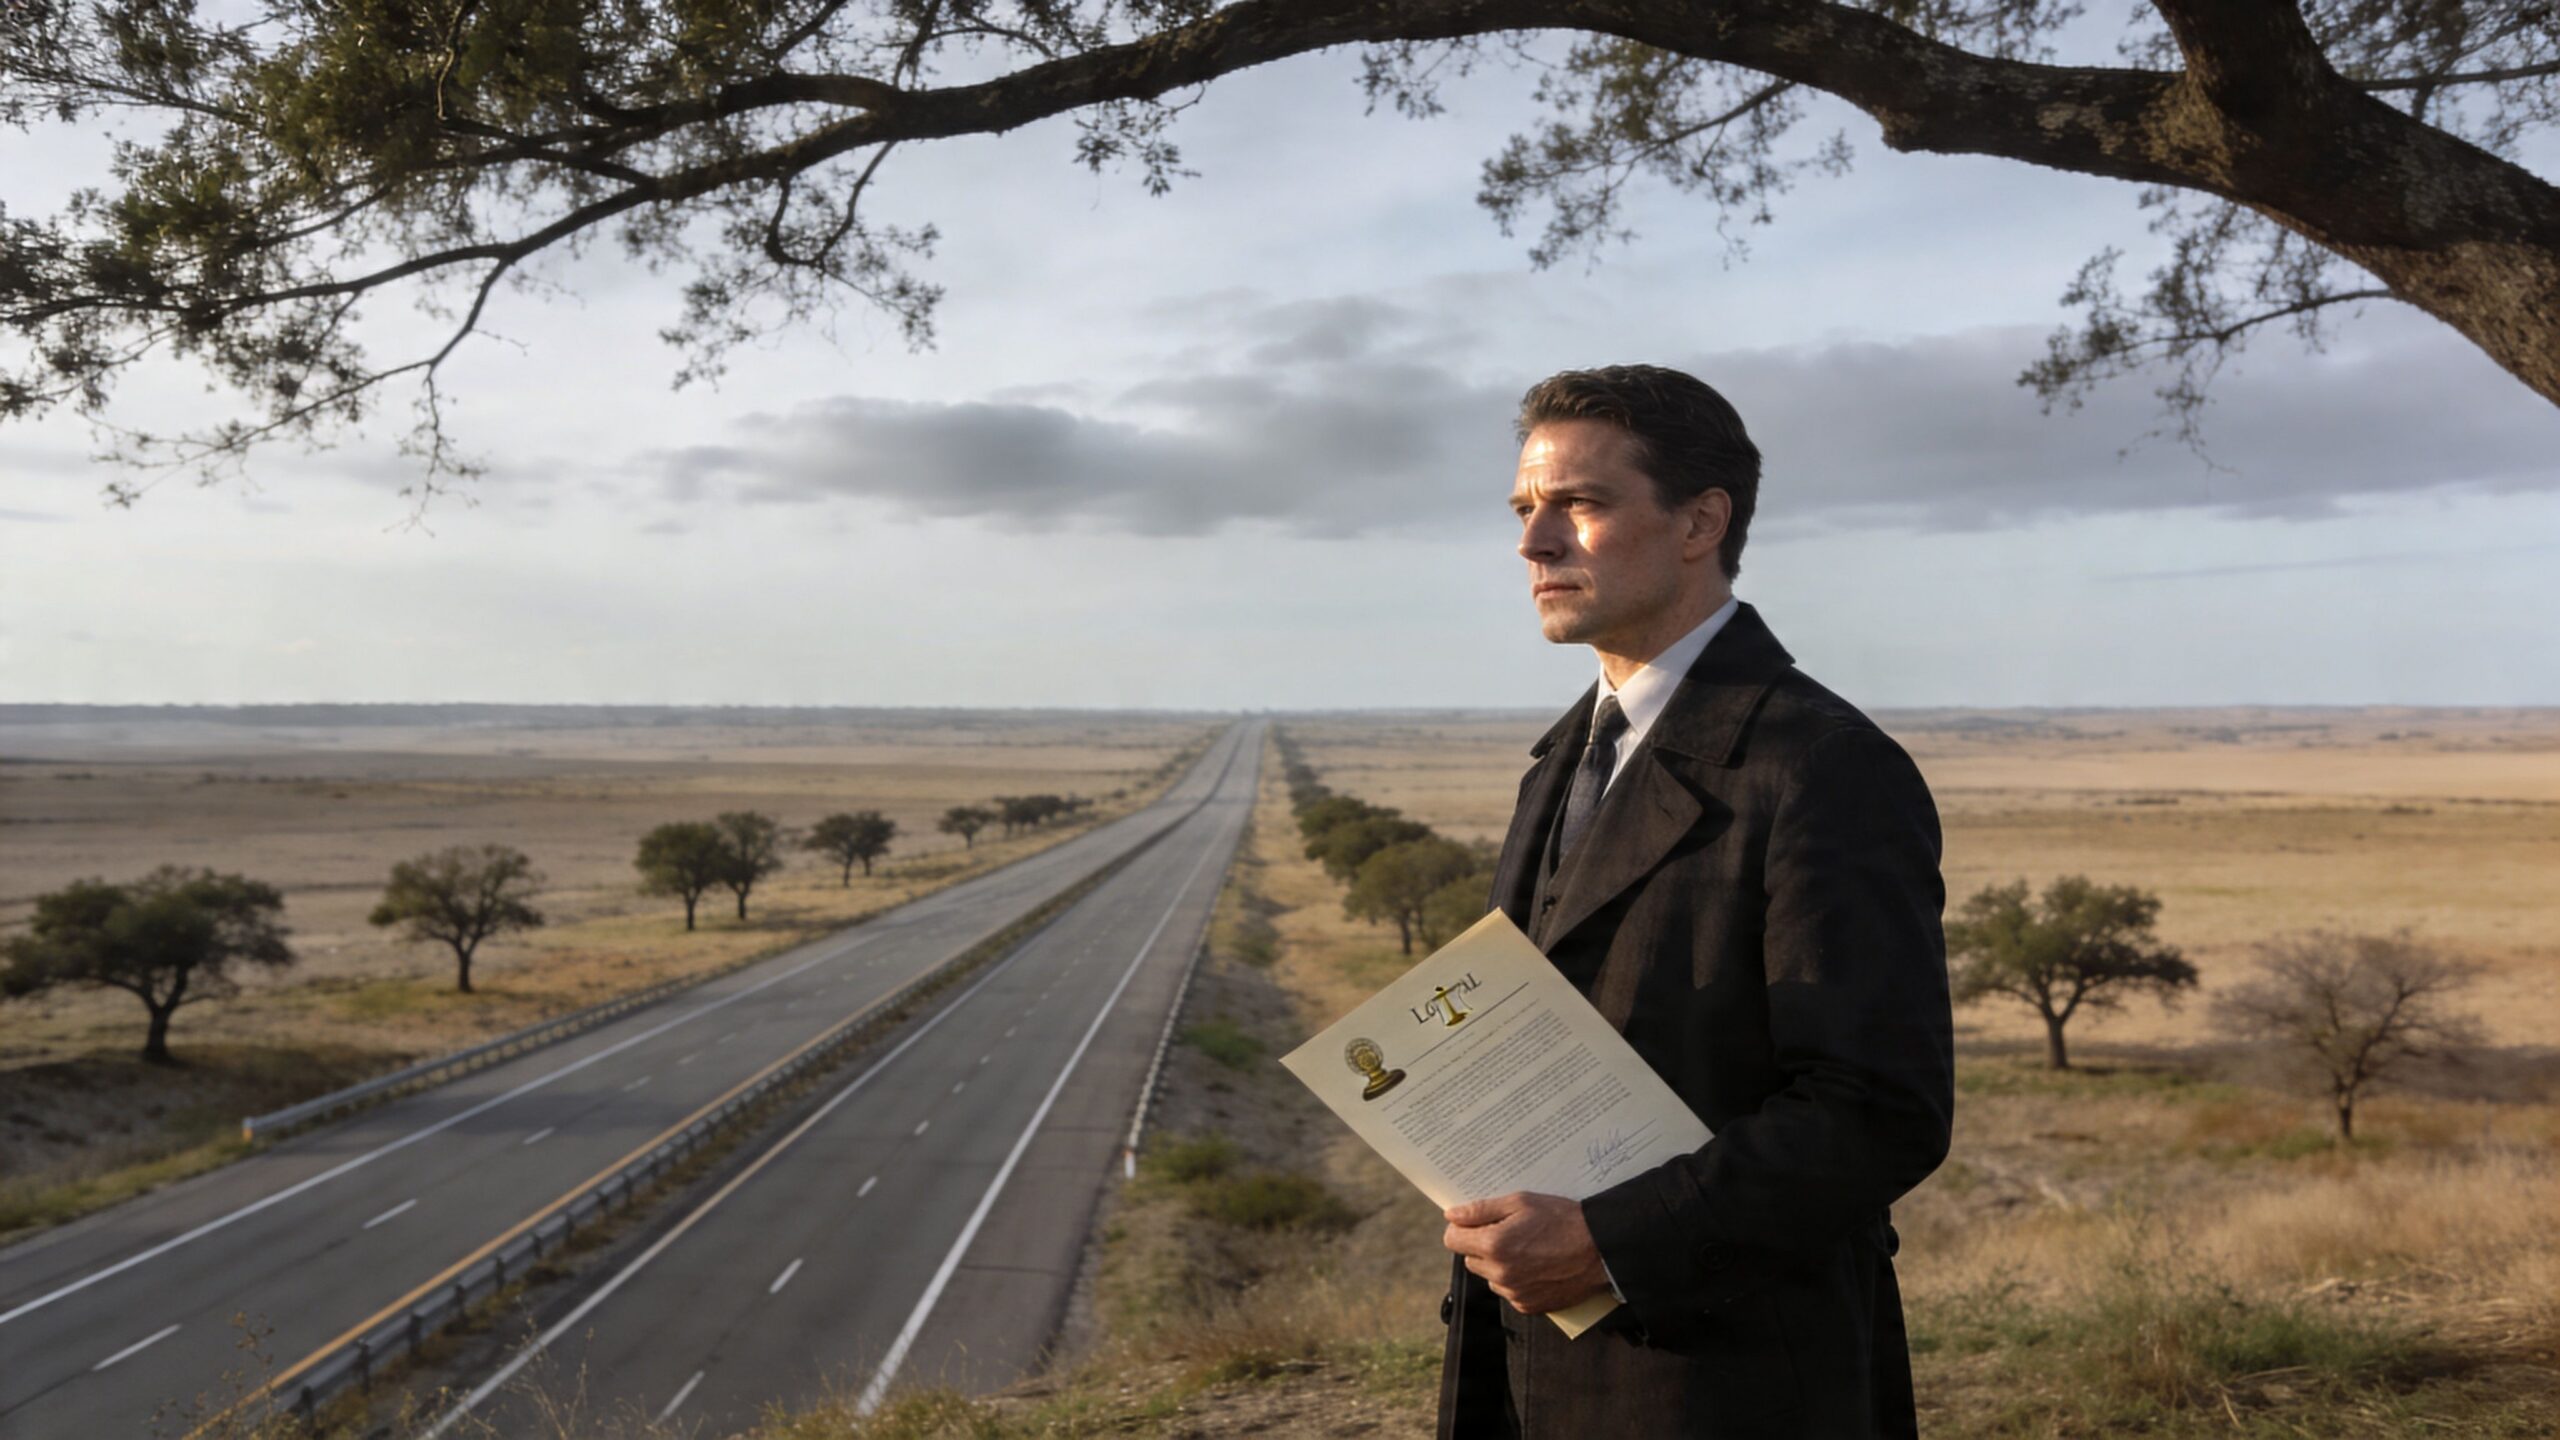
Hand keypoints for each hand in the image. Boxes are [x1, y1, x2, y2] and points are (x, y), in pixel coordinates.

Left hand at [1441, 1191, 1611, 1314]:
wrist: (1600, 1250)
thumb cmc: (1562, 1220)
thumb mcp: (1521, 1202)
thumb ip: (1481, 1209)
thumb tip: (1451, 1216)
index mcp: (1493, 1245)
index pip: (1452, 1239)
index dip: (1462, 1228)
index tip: (1476, 1222)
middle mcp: (1499, 1274)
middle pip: (1470, 1258)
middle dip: (1482, 1245)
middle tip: (1509, 1231)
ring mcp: (1514, 1293)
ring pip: (1490, 1276)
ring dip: (1499, 1264)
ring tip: (1528, 1248)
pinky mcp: (1528, 1306)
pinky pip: (1509, 1291)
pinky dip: (1517, 1280)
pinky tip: (1537, 1265)